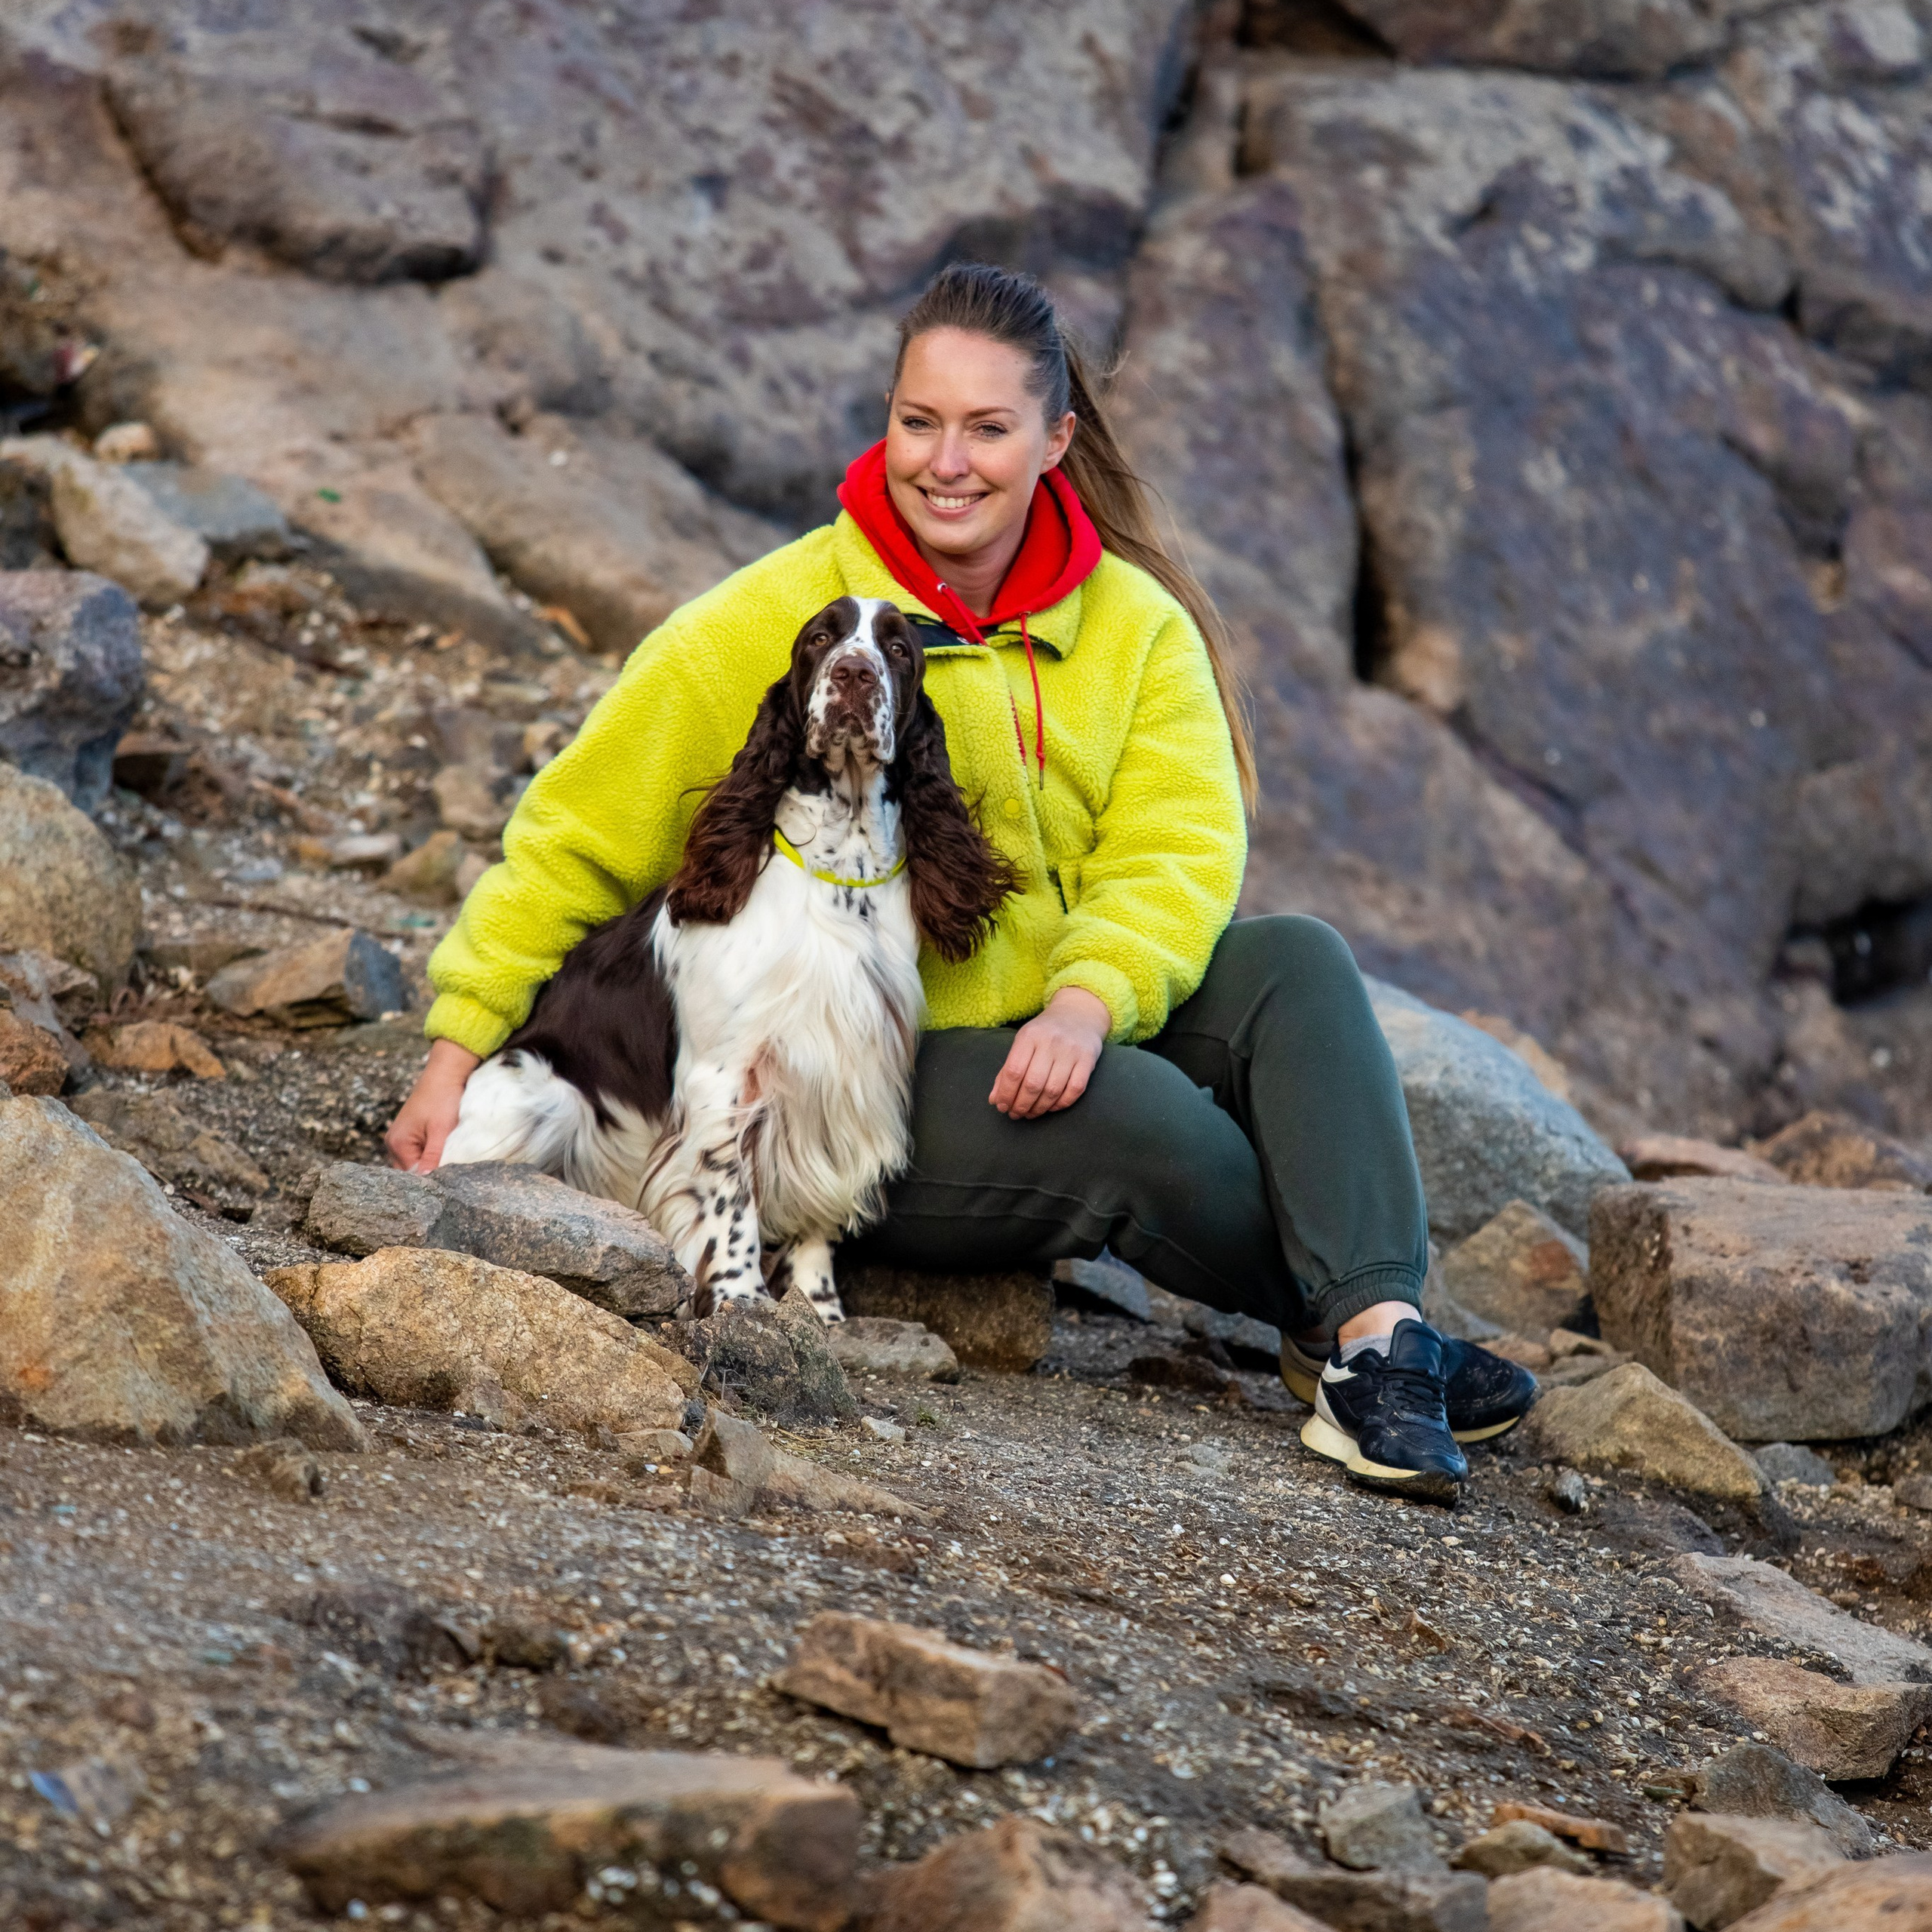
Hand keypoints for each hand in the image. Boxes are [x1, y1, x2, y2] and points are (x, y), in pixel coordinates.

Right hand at [385, 1038, 481, 1171]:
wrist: (445, 1075)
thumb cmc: (443, 1100)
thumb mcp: (441, 1130)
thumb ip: (432, 1156)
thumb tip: (425, 1179)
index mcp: (397, 1143)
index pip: (411, 1174)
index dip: (429, 1179)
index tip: (447, 1182)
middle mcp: (393, 1142)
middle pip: (410, 1170)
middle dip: (427, 1173)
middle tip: (449, 1176)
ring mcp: (400, 1137)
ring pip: (414, 1161)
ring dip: (428, 1163)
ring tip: (446, 1164)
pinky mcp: (409, 1133)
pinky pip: (417, 1152)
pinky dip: (428, 1154)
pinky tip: (441, 1153)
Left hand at [990, 987, 1109, 1119]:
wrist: (1078, 1014)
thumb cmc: (1044, 1033)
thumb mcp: (1023, 1043)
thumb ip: (1007, 1070)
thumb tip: (995, 1100)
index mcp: (1029, 1036)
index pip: (1013, 1071)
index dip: (1005, 1094)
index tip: (1002, 1106)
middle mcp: (1051, 1042)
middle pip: (1033, 1084)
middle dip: (1021, 1105)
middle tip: (1016, 1114)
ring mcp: (1071, 1051)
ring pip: (1053, 1090)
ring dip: (1039, 1108)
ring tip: (1030, 1113)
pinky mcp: (1088, 1060)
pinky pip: (1075, 1090)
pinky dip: (1061, 1104)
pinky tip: (1050, 1107)